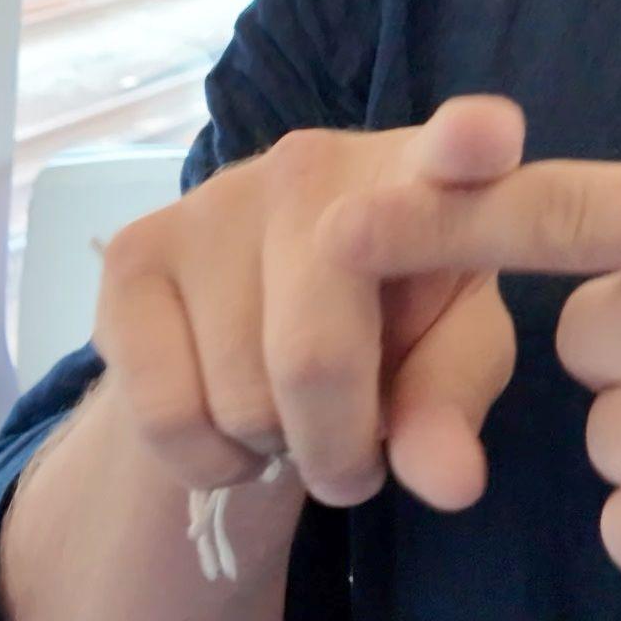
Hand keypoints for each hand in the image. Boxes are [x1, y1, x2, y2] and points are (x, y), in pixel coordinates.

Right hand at [90, 97, 525, 511]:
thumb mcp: (450, 363)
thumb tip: (450, 484)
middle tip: (354, 458)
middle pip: (312, 356)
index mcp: (423, 177)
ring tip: (292, 412)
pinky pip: (163, 416)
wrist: (266, 319)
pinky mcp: (133, 252)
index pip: (452, 147)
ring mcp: (213, 199)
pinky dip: (204, 462)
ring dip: (272, 450)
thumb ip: (452, 411)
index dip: (466, 145)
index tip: (488, 136)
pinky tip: (229, 425)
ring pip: (238, 402)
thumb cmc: (394, 327)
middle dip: (337, 449)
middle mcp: (312, 164)